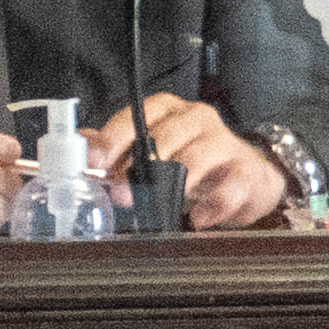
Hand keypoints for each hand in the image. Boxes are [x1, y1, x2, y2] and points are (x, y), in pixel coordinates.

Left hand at [94, 95, 293, 230]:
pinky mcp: (246, 170)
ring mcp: (224, 142)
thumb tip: (82, 148)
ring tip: (157, 208)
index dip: (113, 139)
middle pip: (163, 136)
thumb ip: (115, 149)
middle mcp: (195, 118)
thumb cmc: (190, 160)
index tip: (95, 162)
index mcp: (166, 110)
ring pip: (195, 157)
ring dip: (171, 186)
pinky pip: (231, 186)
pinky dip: (212, 205)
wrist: (245, 176)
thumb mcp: (151, 151)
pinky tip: (198, 219)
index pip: (136, 116)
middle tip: (123, 194)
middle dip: (138, 167)